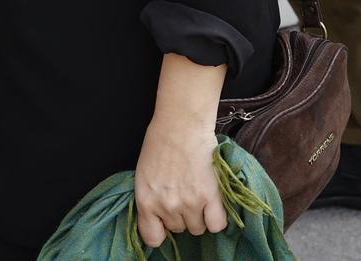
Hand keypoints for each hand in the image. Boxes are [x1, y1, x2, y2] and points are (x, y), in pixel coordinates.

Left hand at [134, 111, 224, 249]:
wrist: (181, 123)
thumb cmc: (160, 141)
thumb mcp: (144, 174)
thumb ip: (151, 198)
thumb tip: (160, 217)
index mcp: (145, 200)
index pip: (152, 238)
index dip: (161, 231)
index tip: (165, 222)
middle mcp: (166, 206)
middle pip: (179, 229)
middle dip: (181, 215)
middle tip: (184, 193)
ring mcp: (189, 203)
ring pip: (198, 228)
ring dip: (199, 215)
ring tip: (198, 192)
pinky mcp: (210, 196)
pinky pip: (217, 225)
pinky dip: (216, 217)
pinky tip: (212, 202)